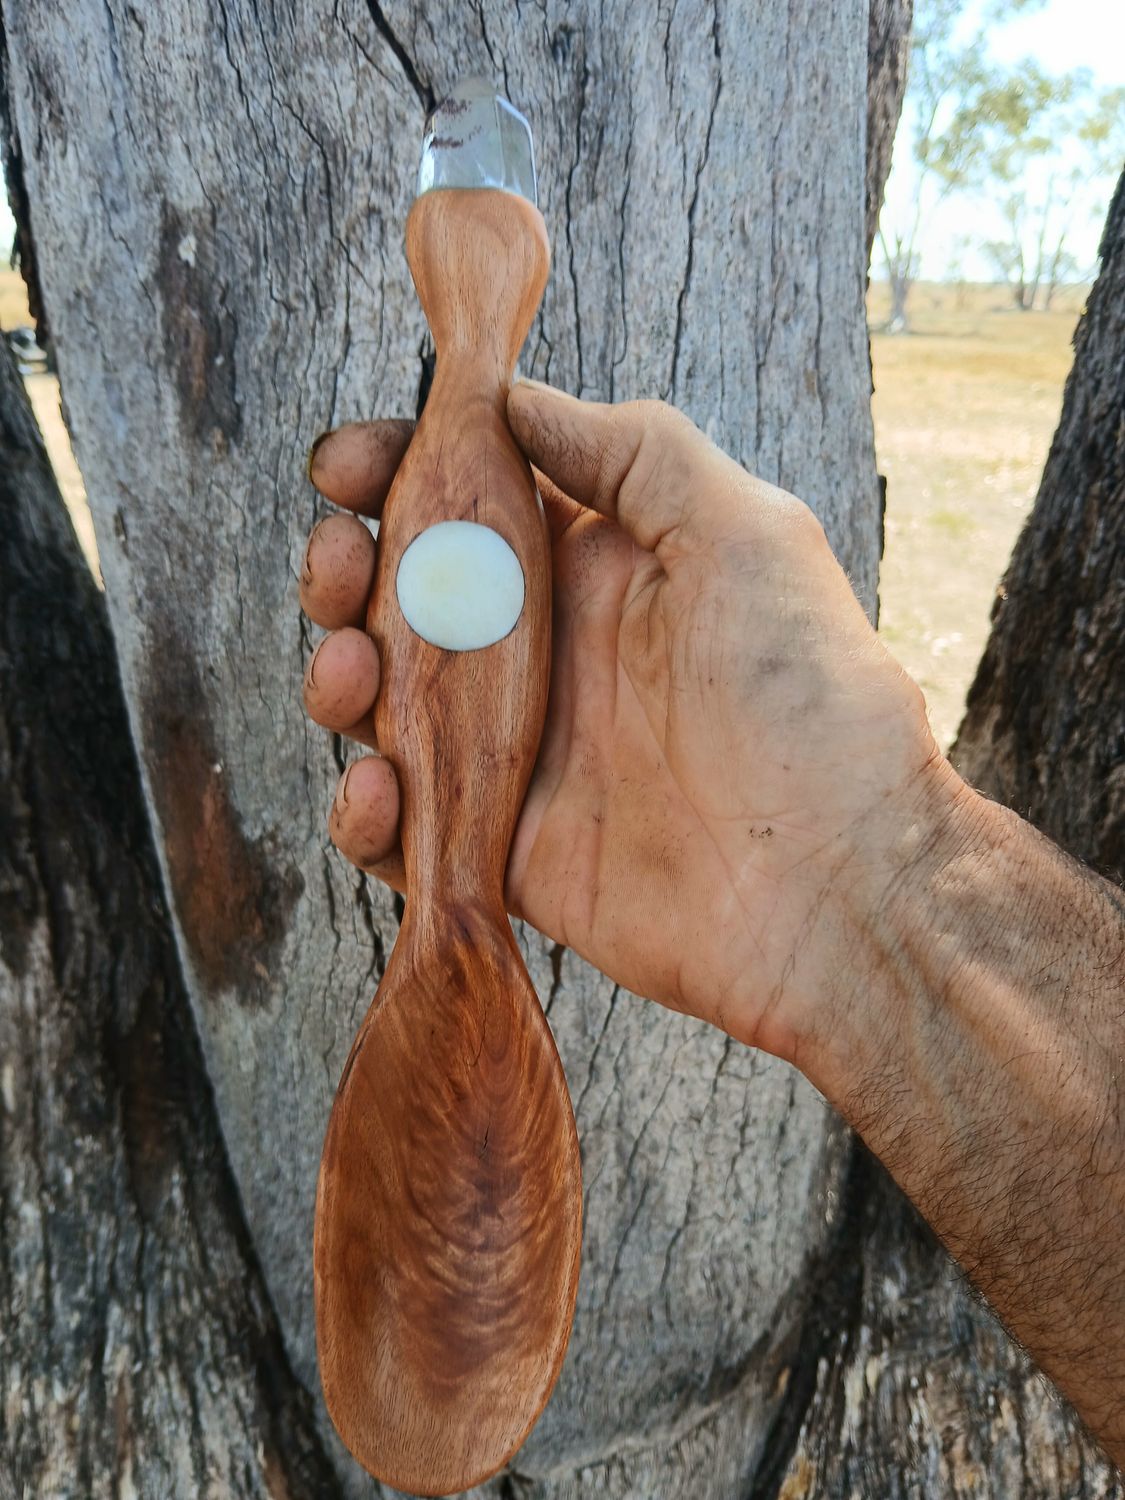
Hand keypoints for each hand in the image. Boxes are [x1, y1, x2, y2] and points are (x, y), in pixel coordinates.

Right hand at [299, 382, 962, 1067]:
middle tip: (340, 564)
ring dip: (340, 678)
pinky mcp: (500, 849)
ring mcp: (519, 755)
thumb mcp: (742, 528)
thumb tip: (515, 397)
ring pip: (386, 706)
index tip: (346, 468)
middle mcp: (546, 656)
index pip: (468, 503)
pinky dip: (365, 811)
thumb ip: (631, 453)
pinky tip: (377, 788)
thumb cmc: (808, 694)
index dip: (396, 473)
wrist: (837, 883)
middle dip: (348, 570)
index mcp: (595, 570)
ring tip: (352, 670)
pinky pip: (403, 827)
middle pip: (404, 600)